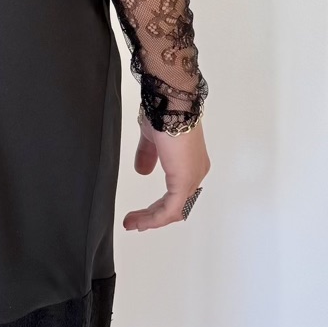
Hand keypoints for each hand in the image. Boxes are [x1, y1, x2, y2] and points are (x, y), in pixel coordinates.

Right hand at [123, 111, 210, 231]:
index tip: (140, 213)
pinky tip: (139, 221)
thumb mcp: (152, 139)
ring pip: (174, 210)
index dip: (158, 205)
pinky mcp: (184, 181)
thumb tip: (142, 171)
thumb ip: (148, 156)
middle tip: (134, 222)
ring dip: (151, 219)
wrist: (170, 102)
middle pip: (177, 205)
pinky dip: (154, 218)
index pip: (177, 193)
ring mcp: (192, 177)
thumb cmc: (163, 113)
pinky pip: (170, 209)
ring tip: (132, 223)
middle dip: (153, 216)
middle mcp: (196, 172)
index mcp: (191, 162)